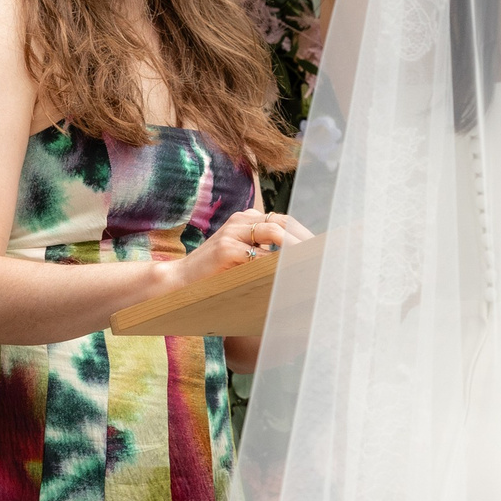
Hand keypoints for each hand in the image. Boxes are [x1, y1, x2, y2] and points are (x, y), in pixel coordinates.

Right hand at [183, 208, 311, 280]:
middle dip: (306, 239)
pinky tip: (288, 274)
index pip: (284, 220)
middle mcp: (241, 220)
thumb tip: (297, 262)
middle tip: (322, 257)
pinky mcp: (226, 249)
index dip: (304, 234)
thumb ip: (265, 255)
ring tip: (310, 263)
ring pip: (275, 232)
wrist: (179, 282)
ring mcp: (232, 232)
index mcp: (246, 219)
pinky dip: (277, 263)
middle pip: (284, 222)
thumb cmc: (213, 274)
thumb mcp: (242, 258)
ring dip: (296, 247)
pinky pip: (259, 254)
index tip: (321, 250)